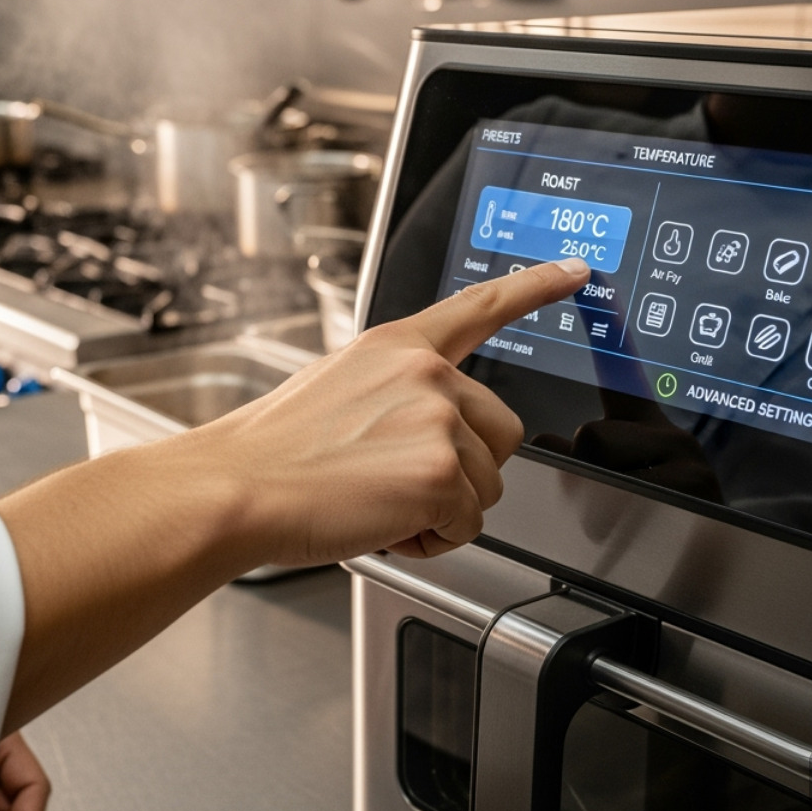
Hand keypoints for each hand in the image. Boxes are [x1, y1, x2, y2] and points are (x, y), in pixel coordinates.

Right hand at [0, 256, 586, 730]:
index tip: (576, 270)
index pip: (480, 306)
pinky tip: (382, 525)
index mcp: (396, 347)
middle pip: (501, 433)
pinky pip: (468, 525)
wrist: (234, 489)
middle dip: (464, 471)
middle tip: (397, 485)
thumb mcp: (335, 393)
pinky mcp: (441, 470)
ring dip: (441, 510)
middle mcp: (425, 372)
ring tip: (375, 504)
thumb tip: (428, 436)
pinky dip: (431, 540)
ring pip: (486, 486)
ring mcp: (437, 417)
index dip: (536, 288)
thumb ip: (393, 396)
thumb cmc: (271, 455)